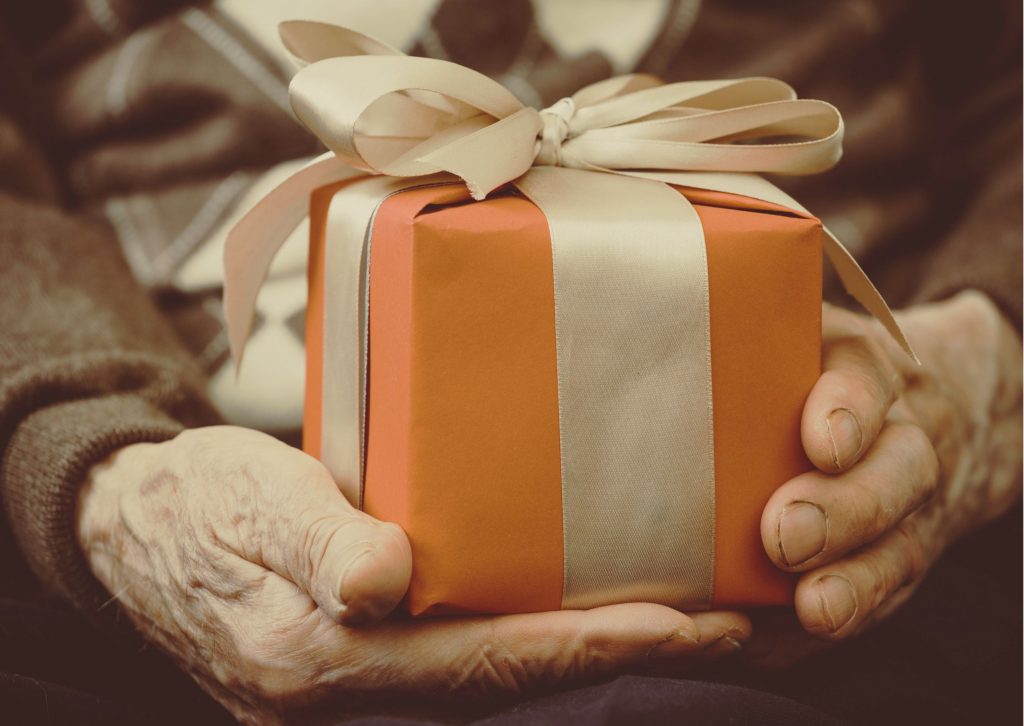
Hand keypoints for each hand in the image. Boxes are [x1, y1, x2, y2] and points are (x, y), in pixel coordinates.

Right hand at [77, 426, 750, 722]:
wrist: (139, 528)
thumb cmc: (195, 505)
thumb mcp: (246, 504)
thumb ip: (315, 543)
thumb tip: (384, 583)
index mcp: (320, 658)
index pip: (483, 661)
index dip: (587, 645)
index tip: (682, 622)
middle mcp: (353, 690)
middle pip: (511, 685)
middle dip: (622, 659)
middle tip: (729, 629)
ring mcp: (361, 684)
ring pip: (500, 680)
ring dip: (594, 653)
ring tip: (689, 620)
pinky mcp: (368, 658)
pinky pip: (473, 658)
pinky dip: (543, 640)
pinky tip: (589, 610)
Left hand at [748, 291, 1021, 665]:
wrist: (905, 413)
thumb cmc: (805, 368)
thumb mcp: (784, 326)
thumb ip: (734, 320)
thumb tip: (630, 303)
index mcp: (864, 371)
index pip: (866, 378)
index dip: (848, 409)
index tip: (821, 441)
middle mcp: (897, 443)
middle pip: (894, 476)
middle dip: (844, 510)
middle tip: (788, 535)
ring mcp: (903, 513)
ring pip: (897, 551)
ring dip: (856, 585)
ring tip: (814, 609)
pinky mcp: (887, 566)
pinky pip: (870, 604)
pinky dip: (820, 632)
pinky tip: (772, 640)